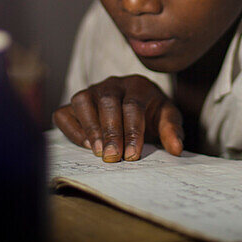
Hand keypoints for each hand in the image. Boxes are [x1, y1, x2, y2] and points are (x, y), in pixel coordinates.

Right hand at [52, 75, 183, 161]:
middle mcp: (112, 84)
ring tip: (97, 151)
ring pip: (82, 101)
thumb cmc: (151, 113)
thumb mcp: (167, 119)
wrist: (138, 106)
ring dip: (89, 127)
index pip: (133, 105)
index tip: (132, 155)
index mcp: (137, 85)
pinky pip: (64, 112)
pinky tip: (85, 144)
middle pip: (107, 102)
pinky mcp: (75, 104)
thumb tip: (176, 149)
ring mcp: (91, 91)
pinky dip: (71, 128)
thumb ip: (172, 131)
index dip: (132, 131)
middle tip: (112, 157)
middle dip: (110, 131)